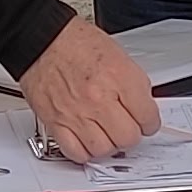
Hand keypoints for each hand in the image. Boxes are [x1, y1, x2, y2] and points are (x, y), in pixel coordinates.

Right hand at [18, 20, 161, 161]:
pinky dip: (84, 152)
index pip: (148, 117)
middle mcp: (99, 98)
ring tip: (107, 136)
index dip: (150, 122)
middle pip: (128, 138)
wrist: (41, 39)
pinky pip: (76, 152)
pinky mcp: (56, 122)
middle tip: (127, 128)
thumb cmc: (75, 43)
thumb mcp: (117, 55)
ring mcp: (77, 113)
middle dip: (131, 135)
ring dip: (108, 145)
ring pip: (104, 150)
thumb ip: (133, 85)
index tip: (145, 122)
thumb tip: (142, 106)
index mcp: (119, 77)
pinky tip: (87, 142)